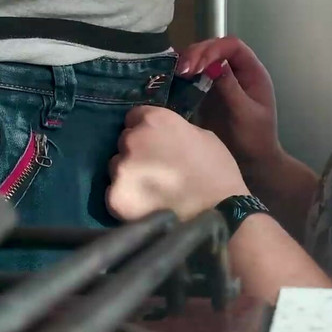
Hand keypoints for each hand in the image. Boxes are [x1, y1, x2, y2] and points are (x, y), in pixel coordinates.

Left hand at [107, 106, 249, 221]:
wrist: (218, 213)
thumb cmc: (218, 172)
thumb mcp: (201, 136)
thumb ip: (175, 131)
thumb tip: (164, 137)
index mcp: (154, 120)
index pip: (134, 117)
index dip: (144, 130)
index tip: (154, 144)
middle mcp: (131, 140)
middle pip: (124, 143)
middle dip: (136, 153)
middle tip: (155, 169)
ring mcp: (120, 170)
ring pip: (116, 168)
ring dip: (130, 175)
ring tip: (151, 190)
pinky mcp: (115, 197)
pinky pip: (114, 193)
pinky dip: (126, 199)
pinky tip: (145, 207)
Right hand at [177, 37, 282, 173]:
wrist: (254, 161)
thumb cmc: (255, 139)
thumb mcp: (245, 113)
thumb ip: (231, 88)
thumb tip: (215, 64)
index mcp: (252, 72)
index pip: (233, 47)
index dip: (213, 49)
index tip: (198, 65)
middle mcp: (237, 72)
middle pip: (215, 48)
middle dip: (197, 54)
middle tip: (181, 69)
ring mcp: (223, 81)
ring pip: (204, 59)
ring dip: (189, 61)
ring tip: (176, 72)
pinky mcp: (210, 92)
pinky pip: (196, 75)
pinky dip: (185, 74)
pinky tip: (174, 79)